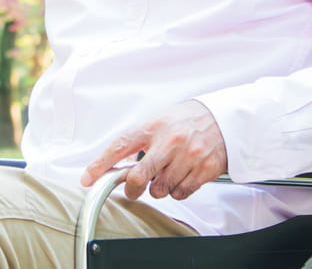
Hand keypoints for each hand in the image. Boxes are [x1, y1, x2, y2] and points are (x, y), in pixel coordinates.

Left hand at [81, 100, 226, 201]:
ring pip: (160, 190)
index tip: (88, 178)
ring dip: (159, 187)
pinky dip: (177, 190)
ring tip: (168, 171)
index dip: (100, 164)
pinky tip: (181, 175)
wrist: (223, 119)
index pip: (120, 145)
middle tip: (132, 189)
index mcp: (153, 126)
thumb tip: (117, 165)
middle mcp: (169, 141)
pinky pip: (180, 193)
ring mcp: (188, 157)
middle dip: (131, 188)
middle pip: (139, 176)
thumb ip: (138, 141)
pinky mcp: (203, 170)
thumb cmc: (185, 120)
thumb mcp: (158, 121)